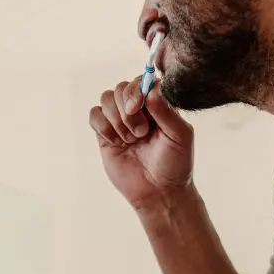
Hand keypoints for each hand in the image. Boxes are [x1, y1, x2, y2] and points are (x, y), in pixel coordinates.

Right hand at [89, 77, 194, 210]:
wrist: (158, 192)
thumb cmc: (175, 164)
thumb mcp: (179, 136)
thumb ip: (167, 111)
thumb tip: (151, 89)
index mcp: (158, 104)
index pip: (142, 80)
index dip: (137, 89)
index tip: (138, 107)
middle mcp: (139, 109)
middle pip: (121, 87)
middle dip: (127, 109)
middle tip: (140, 132)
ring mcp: (120, 120)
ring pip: (106, 98)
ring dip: (116, 119)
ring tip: (130, 140)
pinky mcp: (105, 134)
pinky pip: (94, 115)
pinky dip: (102, 125)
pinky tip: (115, 142)